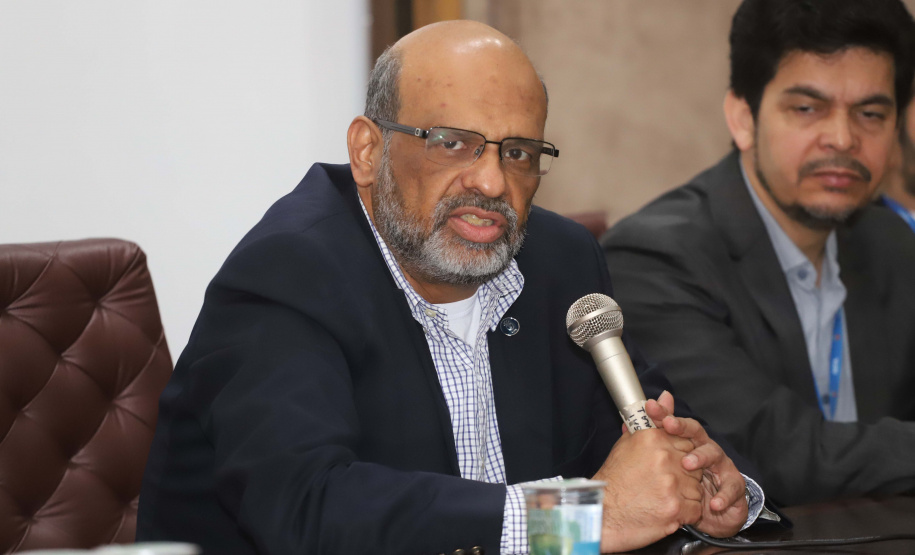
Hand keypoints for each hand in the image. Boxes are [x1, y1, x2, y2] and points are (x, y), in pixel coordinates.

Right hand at [592, 426, 703, 551]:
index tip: (667, 465)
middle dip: (683, 475)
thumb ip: (652, 420)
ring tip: (661, 498)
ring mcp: (671, 483)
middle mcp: (664, 457)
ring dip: (685, 495)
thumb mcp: (629, 443)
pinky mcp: (676, 507)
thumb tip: (666, 397)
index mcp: (652, 438)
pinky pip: (696, 508)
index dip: (679, 456)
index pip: (685, 440)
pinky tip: (667, 510)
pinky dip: (686, 513)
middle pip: (693, 464)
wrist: (603, 513)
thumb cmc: (615, 480)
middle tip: (662, 484)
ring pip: (697, 487)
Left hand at [646, 391, 748, 536]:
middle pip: (695, 431)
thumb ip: (649, 444)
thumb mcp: (666, 465)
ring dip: (701, 456)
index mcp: (688, 442)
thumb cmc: (687, 484)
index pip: (675, 423)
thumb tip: (627, 423)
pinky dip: (723, 496)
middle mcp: (705, 448)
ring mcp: (721, 465)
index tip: (650, 407)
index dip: (663, 414)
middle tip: (668, 425)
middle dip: (682, 427)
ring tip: (687, 463)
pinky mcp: (733, 485)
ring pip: (713, 454)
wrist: (715, 510)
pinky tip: (713, 503)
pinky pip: (731, 488)